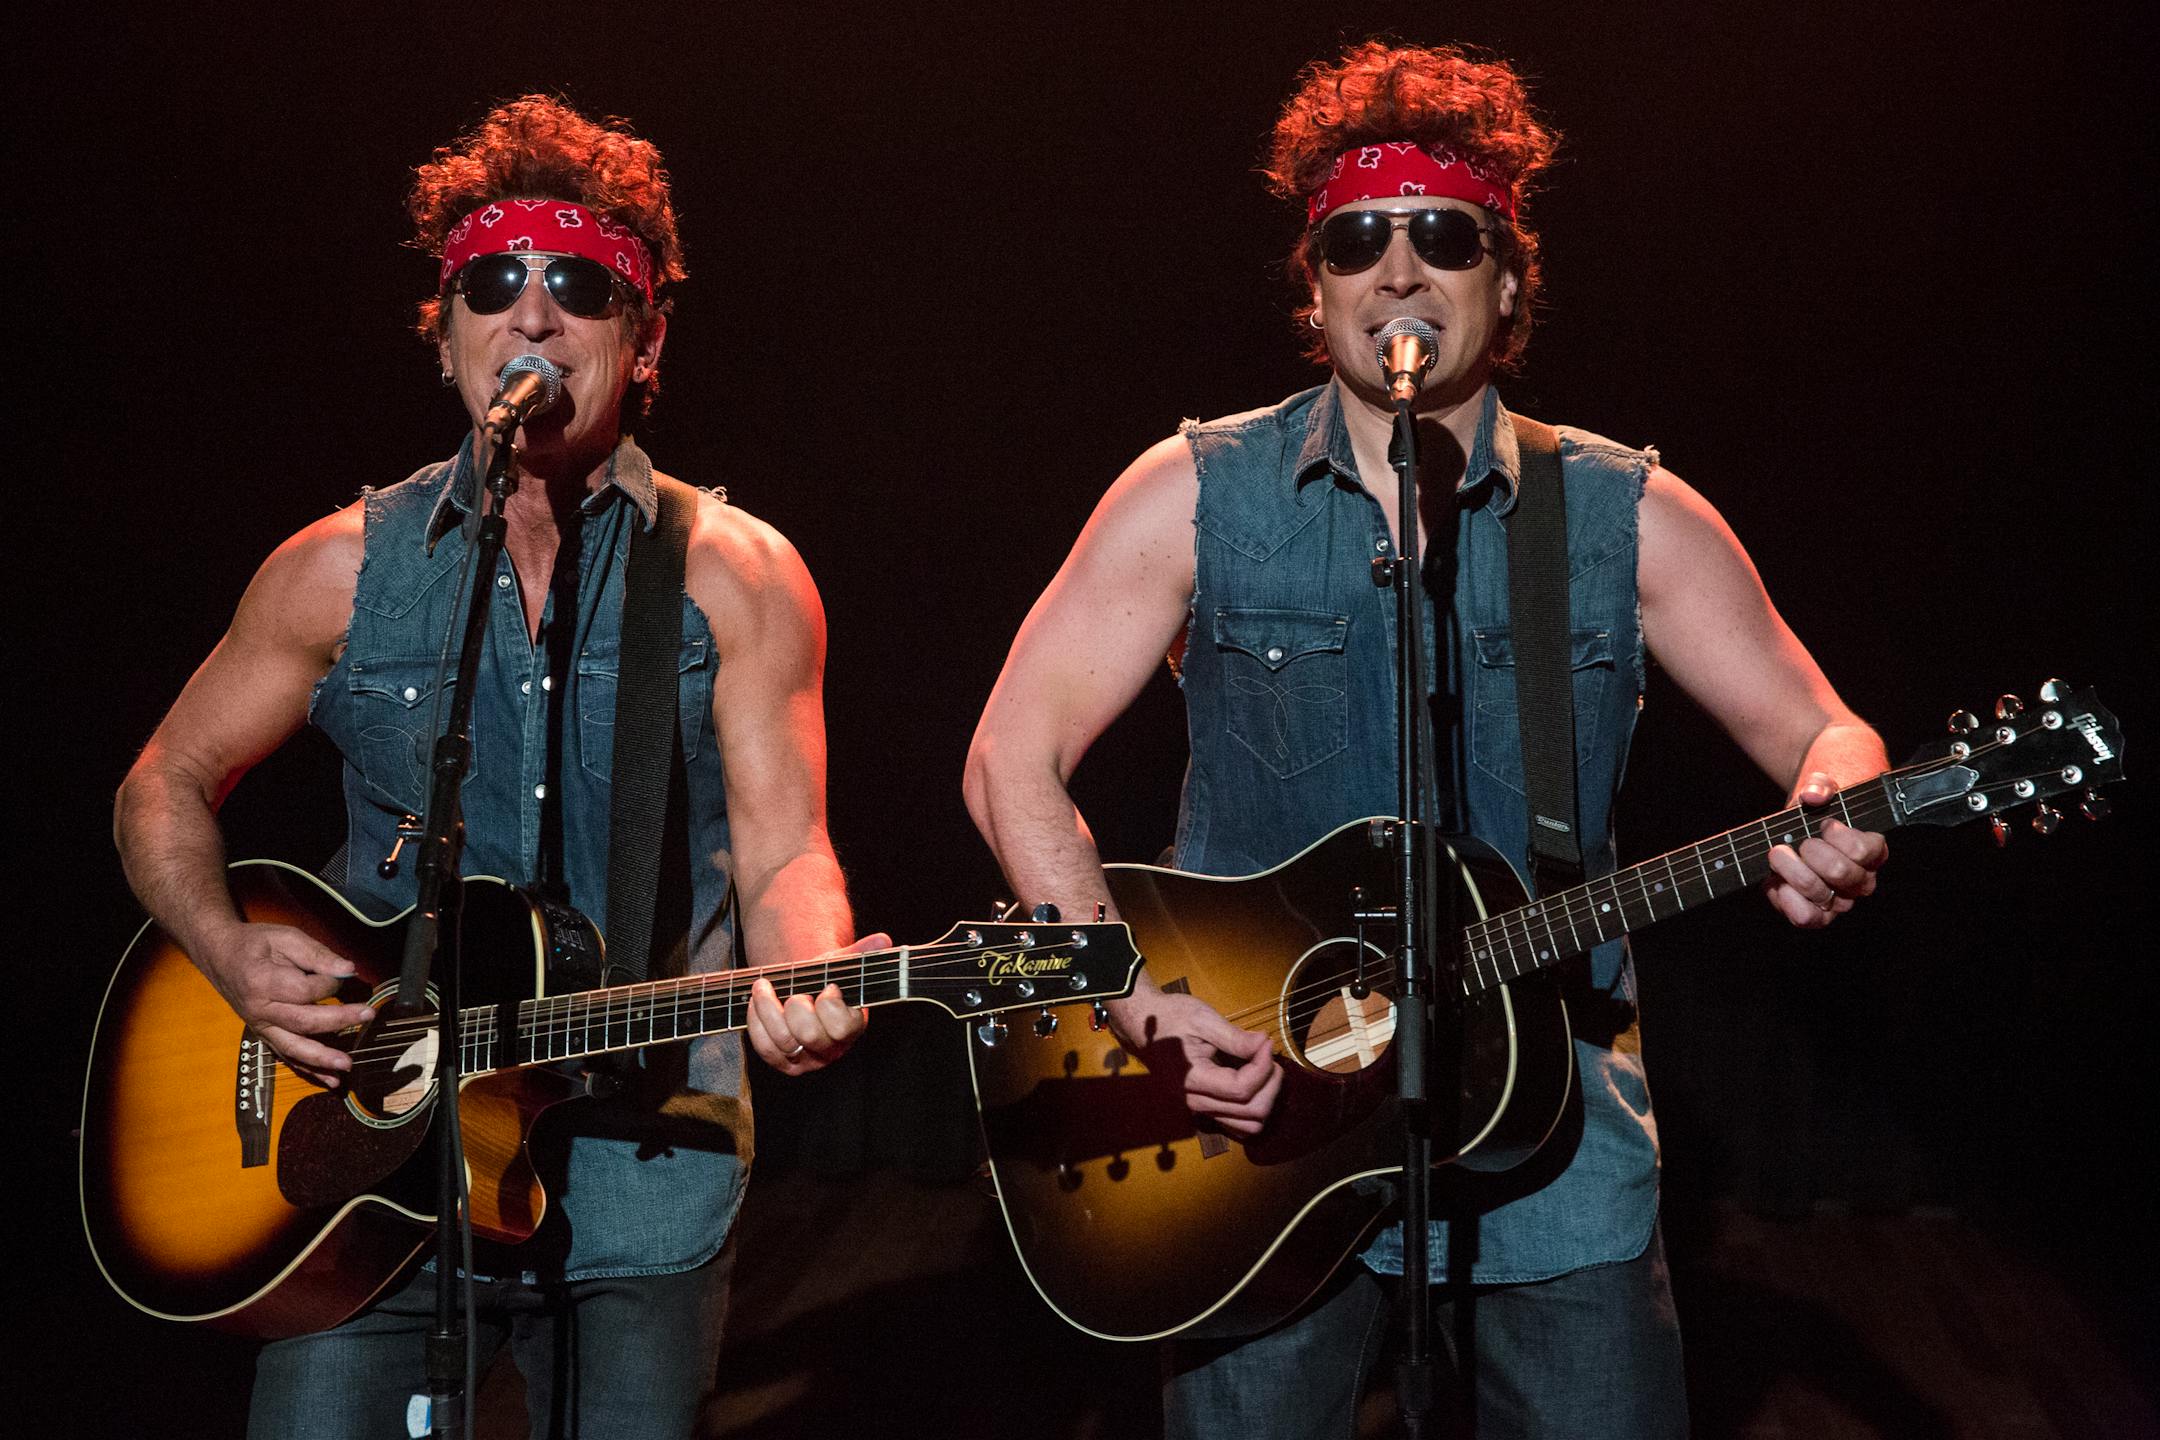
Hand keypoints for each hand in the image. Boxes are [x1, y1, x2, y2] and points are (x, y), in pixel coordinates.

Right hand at [193, 921, 374, 1086]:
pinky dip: (309, 1070)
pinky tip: (330, 1080)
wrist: (219, 956)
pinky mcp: (264, 1035)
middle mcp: (259, 1010)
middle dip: (339, 1020)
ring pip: (293, 1048)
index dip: (330, 983)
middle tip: (368, 1014)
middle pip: (303, 1022)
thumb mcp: (285, 937)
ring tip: (347, 1064)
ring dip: (322, 1059)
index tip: (344, 972)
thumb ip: (317, 954)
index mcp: (262, 982)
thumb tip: (347, 970)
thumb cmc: (255, 944)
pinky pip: (287, 1056)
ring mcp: (260, 1026)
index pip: (305, 990)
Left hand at [745, 933, 885, 1073]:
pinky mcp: (783, 1063)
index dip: (829, 1005)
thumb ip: (861, 954)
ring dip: (767, 1008)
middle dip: (796, 1006)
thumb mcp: (841, 965)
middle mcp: (832, 1049)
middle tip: (795, 991)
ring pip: (783, 1042)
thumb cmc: (824, 980)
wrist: (803, 996)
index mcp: (853, 1027)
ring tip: (762, 986)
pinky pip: (765, 1048)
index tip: (828, 986)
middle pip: (809, 1035)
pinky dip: (756, 1022)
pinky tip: (756, 1002)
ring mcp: (807, 1060)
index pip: (842, 1027)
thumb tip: (883, 941)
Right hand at [1108, 987, 1281, 1136]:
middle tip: (1268, 1054)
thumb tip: (1266, 1044)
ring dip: (1265, 1098)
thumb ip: (1235, 1037)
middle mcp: (1194, 1102)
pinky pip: (1237, 1123)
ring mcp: (1199, 1109)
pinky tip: (1253, 1080)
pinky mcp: (1204, 1108)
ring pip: (1247, 1125)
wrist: (1141, 1026)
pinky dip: (1253, 1106)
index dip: (1263, 1066)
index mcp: (1191, 1080)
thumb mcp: (1202, 1019)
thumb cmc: (1170, 1017)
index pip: (1241, 1089)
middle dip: (1270, 1083)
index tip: (1267, 1042)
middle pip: (1251, 1112)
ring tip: (1263, 1068)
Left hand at [1763, 772, 1889, 928]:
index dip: (1838, 836)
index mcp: (1871, 852)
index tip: (1824, 824)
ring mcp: (1839, 901)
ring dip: (1791, 869)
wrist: (1794, 834)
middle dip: (1810, 851)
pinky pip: (1806, 917)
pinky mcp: (1816, 915)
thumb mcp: (1819, 790)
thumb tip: (1813, 794)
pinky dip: (1786, 898)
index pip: (1864, 850)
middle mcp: (1860, 881)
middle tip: (1799, 842)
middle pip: (1839, 872)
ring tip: (1778, 854)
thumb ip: (1819, 784)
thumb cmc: (1814, 815)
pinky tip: (1777, 881)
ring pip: (1819, 893)